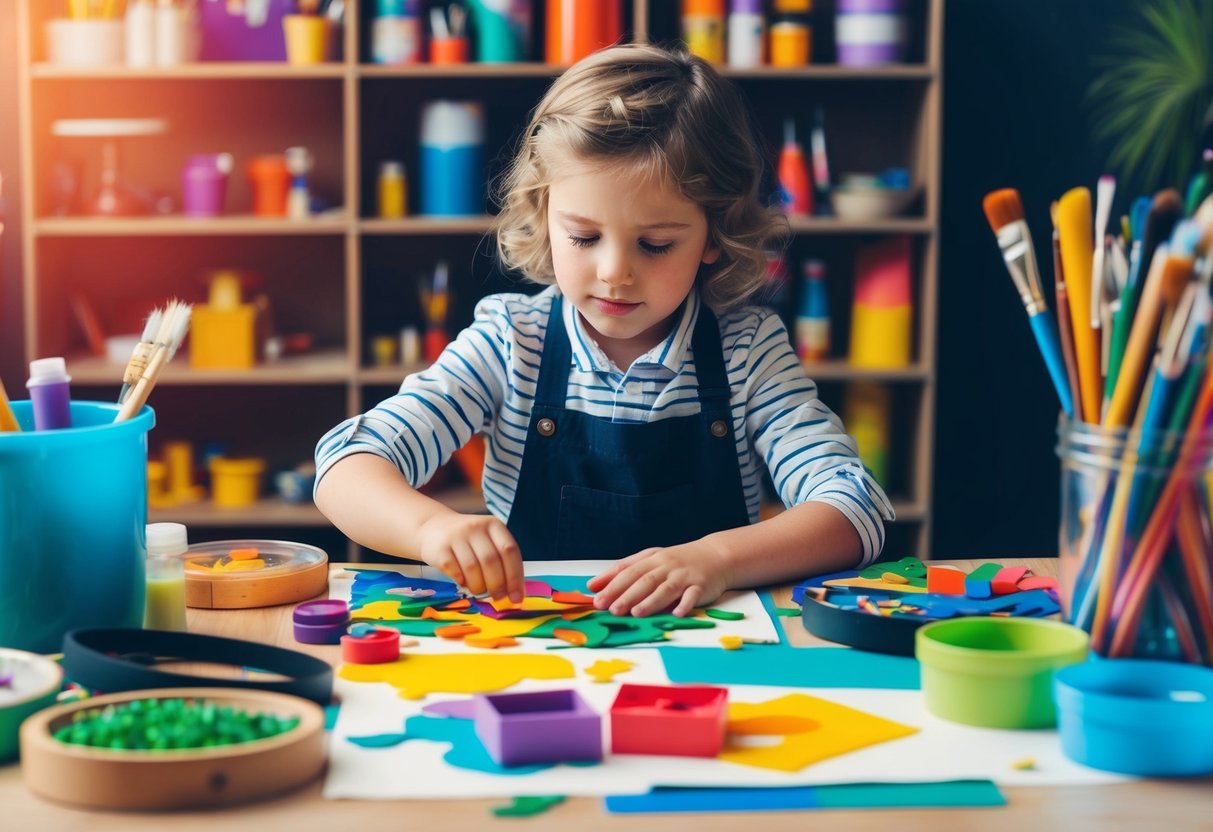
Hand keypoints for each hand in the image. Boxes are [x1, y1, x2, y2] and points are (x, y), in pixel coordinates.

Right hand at [416, 512, 524, 601]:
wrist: (435, 528)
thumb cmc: (468, 541)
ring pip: (472, 568)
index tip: (516, 597)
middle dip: (497, 585)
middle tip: (497, 597)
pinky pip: (454, 571)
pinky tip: (463, 582)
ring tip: (479, 591)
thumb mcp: (488, 542)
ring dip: (479, 586)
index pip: (510, 551)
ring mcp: (456, 536)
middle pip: (491, 561)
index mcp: (494, 525)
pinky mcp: (440, 548)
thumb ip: (502, 562)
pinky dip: (462, 582)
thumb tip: (515, 593)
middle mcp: (476, 527)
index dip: (515, 577)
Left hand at [586, 542, 730, 617]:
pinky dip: (685, 605)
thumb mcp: (651, 560)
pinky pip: (692, 596)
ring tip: (637, 613)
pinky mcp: (701, 586)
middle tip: (611, 609)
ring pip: (666, 588)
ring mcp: (684, 576)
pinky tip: (677, 613)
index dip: (611, 583)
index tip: (596, 597)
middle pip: (644, 580)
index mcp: (651, 559)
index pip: (628, 571)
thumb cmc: (677, 562)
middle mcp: (666, 566)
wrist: (715, 555)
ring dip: (651, 601)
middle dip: (626, 595)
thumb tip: (595, 586)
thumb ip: (625, 571)